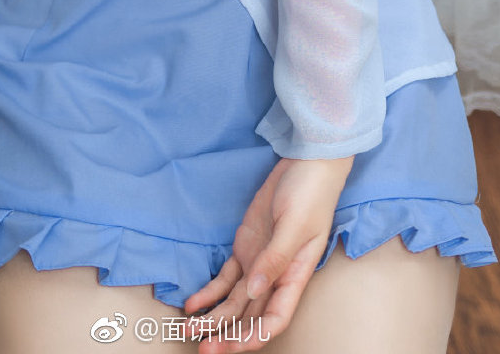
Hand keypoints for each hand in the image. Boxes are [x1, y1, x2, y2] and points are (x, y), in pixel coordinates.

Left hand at [182, 155, 352, 350]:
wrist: (305, 164)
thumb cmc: (310, 194)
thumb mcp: (295, 225)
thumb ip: (275, 259)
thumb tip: (254, 292)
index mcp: (294, 275)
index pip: (276, 317)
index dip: (256, 335)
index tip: (233, 347)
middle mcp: (275, 275)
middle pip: (251, 315)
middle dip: (229, 335)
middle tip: (204, 350)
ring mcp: (258, 262)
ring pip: (235, 301)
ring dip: (214, 319)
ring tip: (189, 331)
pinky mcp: (246, 248)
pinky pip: (226, 278)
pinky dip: (209, 292)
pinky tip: (193, 305)